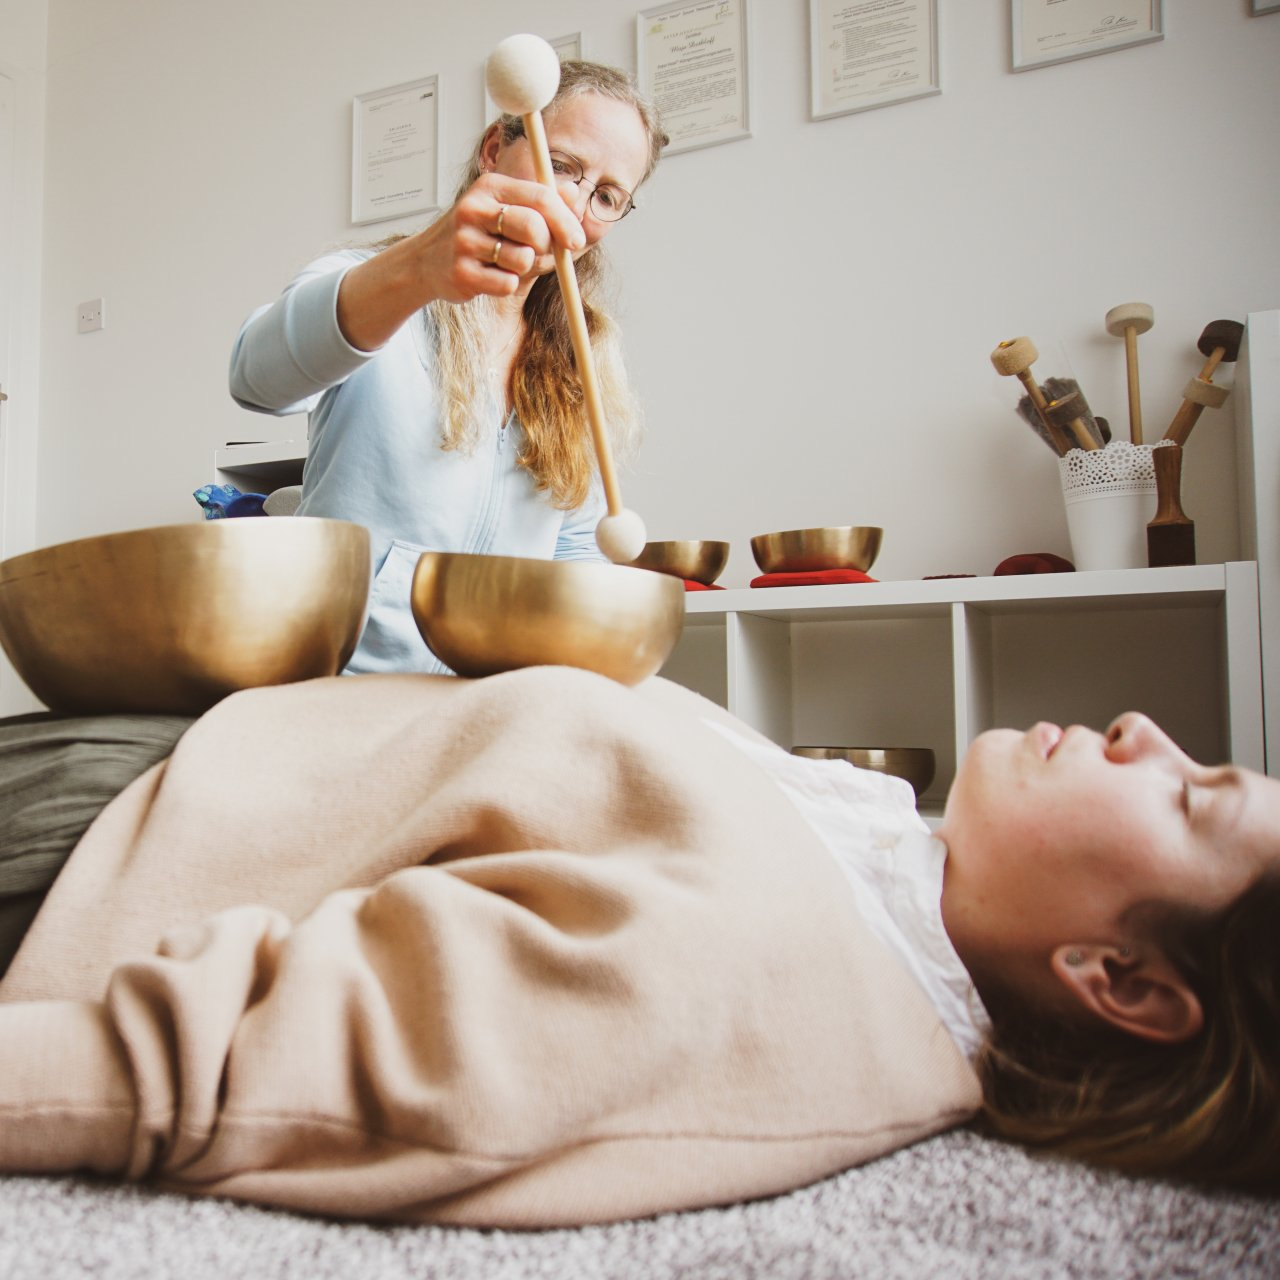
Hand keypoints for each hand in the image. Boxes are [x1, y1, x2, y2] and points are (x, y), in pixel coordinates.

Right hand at [420, 171, 587, 300]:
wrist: (427, 261)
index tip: (577, 240)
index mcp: (490, 187)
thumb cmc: (478, 234)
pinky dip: (508, 285)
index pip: (540, 197)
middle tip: (539, 253)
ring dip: (525, 268)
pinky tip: (490, 276)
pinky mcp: (462, 273)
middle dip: (546, 246)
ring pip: (523, 259)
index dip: (565, 221)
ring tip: (505, 263)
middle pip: (534, 227)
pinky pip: (508, 285)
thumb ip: (542, 202)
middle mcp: (474, 209)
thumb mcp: (507, 209)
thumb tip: (574, 192)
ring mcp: (465, 241)